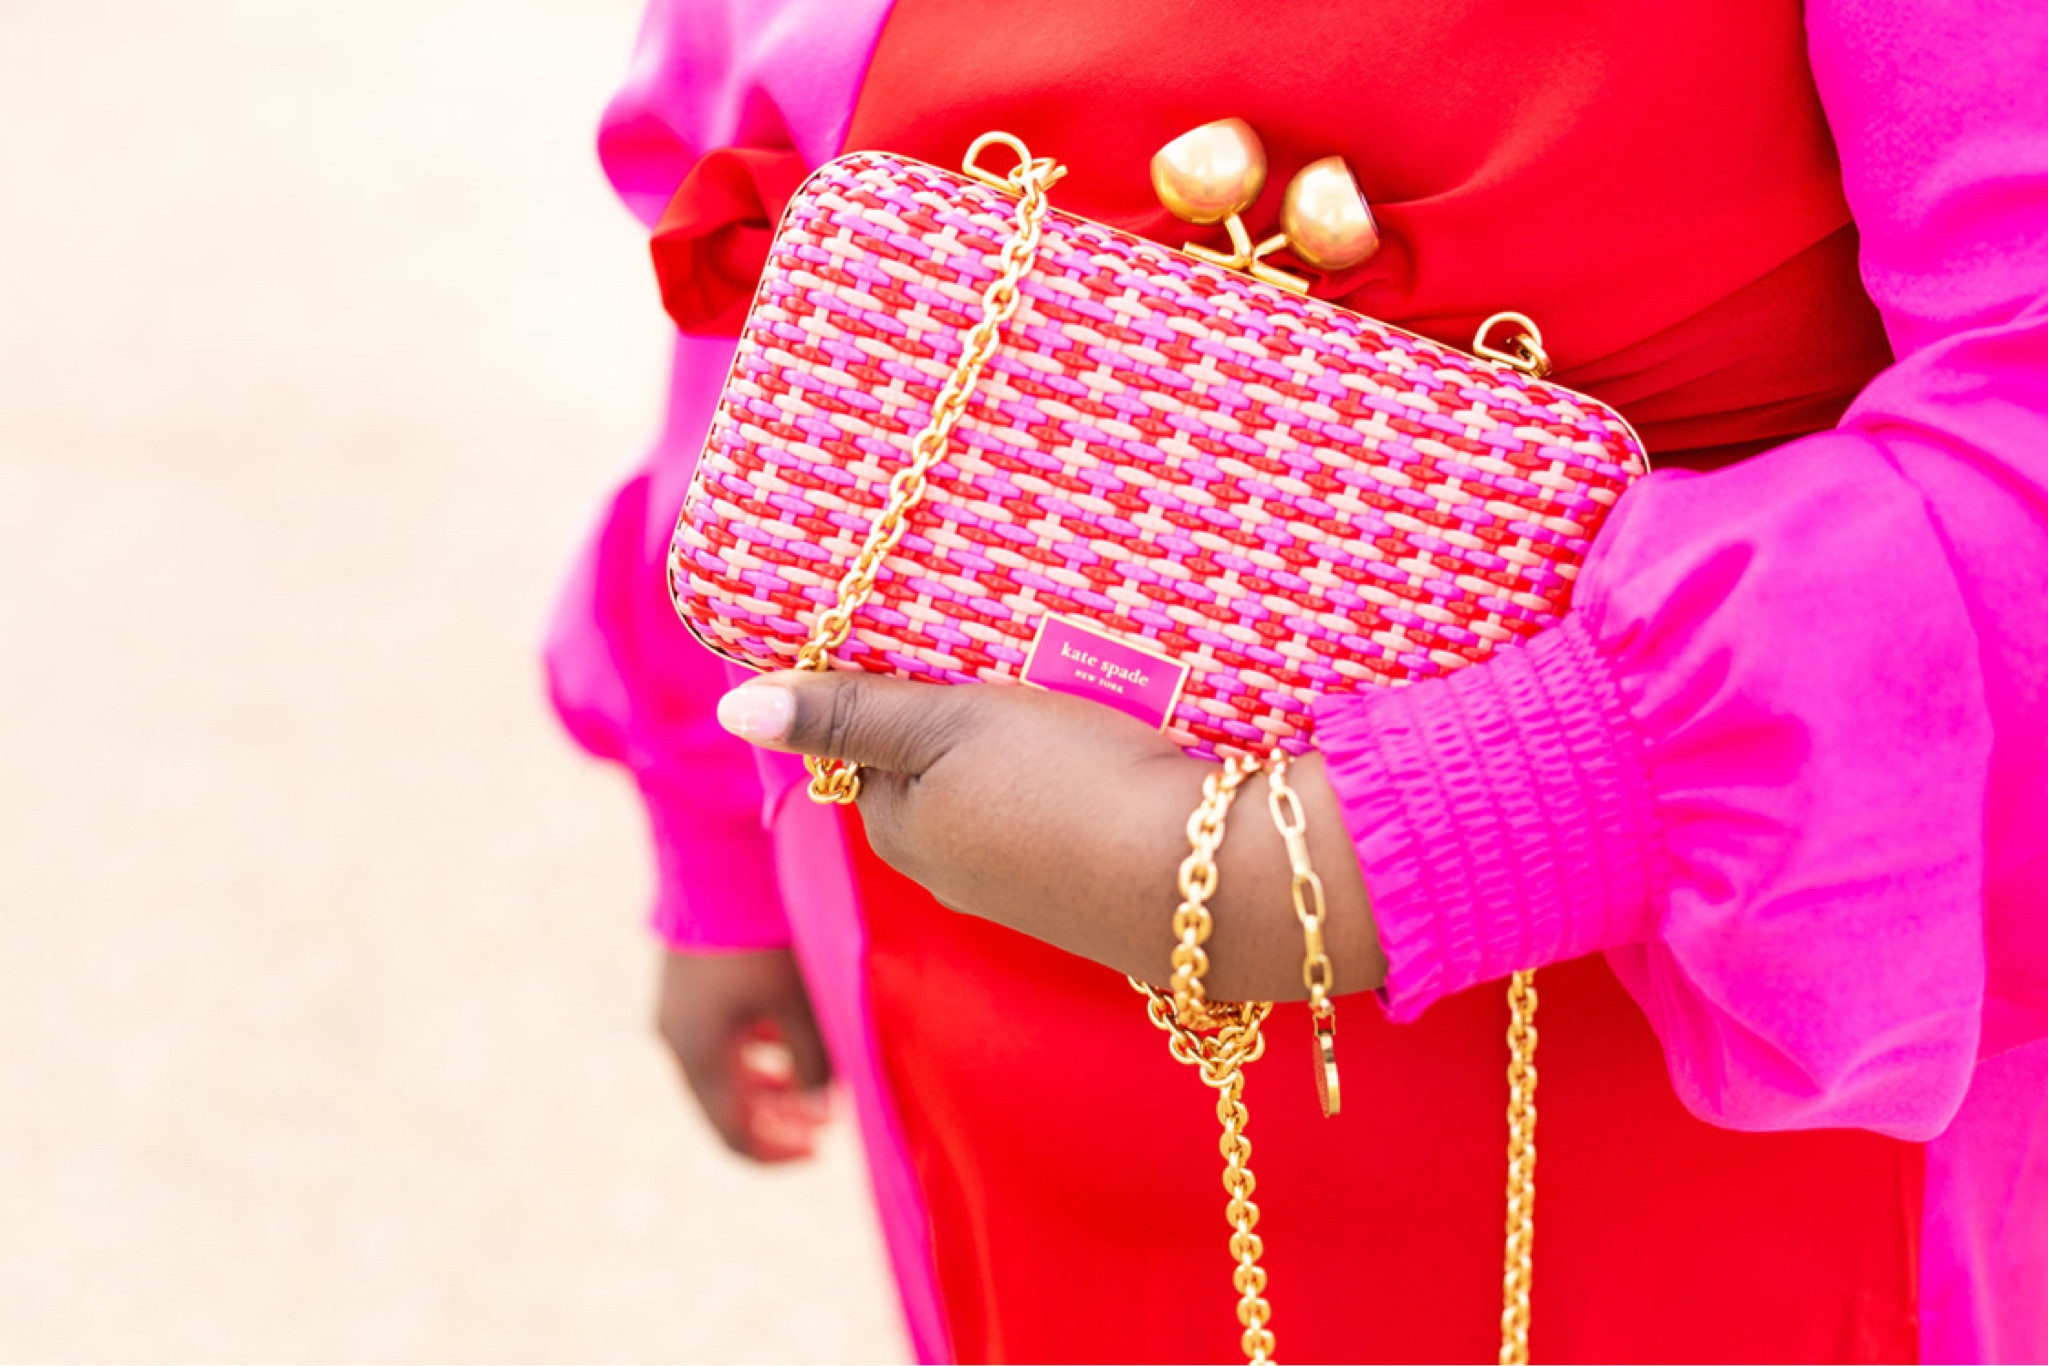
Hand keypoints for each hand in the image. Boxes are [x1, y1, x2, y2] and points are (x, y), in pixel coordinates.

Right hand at [655, 947, 831, 1161]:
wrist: (715, 858)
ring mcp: (676, 1012)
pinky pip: (718, 1041)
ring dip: (769, 1087)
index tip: (822, 1149)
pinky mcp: (685, 987)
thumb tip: (823, 1106)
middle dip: (779, 1121)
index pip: (735, 1134)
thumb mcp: (799, 999)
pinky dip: (755, 1054)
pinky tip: (789, 1040)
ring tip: (815, 1085)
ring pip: (723, 1074)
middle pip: (726, 1108)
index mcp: (698, 1054)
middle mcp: (677, 1040)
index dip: (778, 1152)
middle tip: (826, 1121)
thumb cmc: (762, 933)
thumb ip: (814, 1060)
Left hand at [715, 673, 1383, 1001]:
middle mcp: (952, 873)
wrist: (1212, 878)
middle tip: (1010, 648)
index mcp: (902, 830)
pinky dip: (1077, 781)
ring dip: (1026, 746)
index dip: (894, 687)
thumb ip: (851, 715)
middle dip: (964, 715)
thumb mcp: (951, 726)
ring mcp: (1026, 892)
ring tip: (1070, 687)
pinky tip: (1116, 746)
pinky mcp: (1093, 895)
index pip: (866, 750)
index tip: (934, 636)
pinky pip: (1063, 820)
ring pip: (1003, 796)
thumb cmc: (1068, 785)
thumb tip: (735, 707)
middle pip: (936, 772)